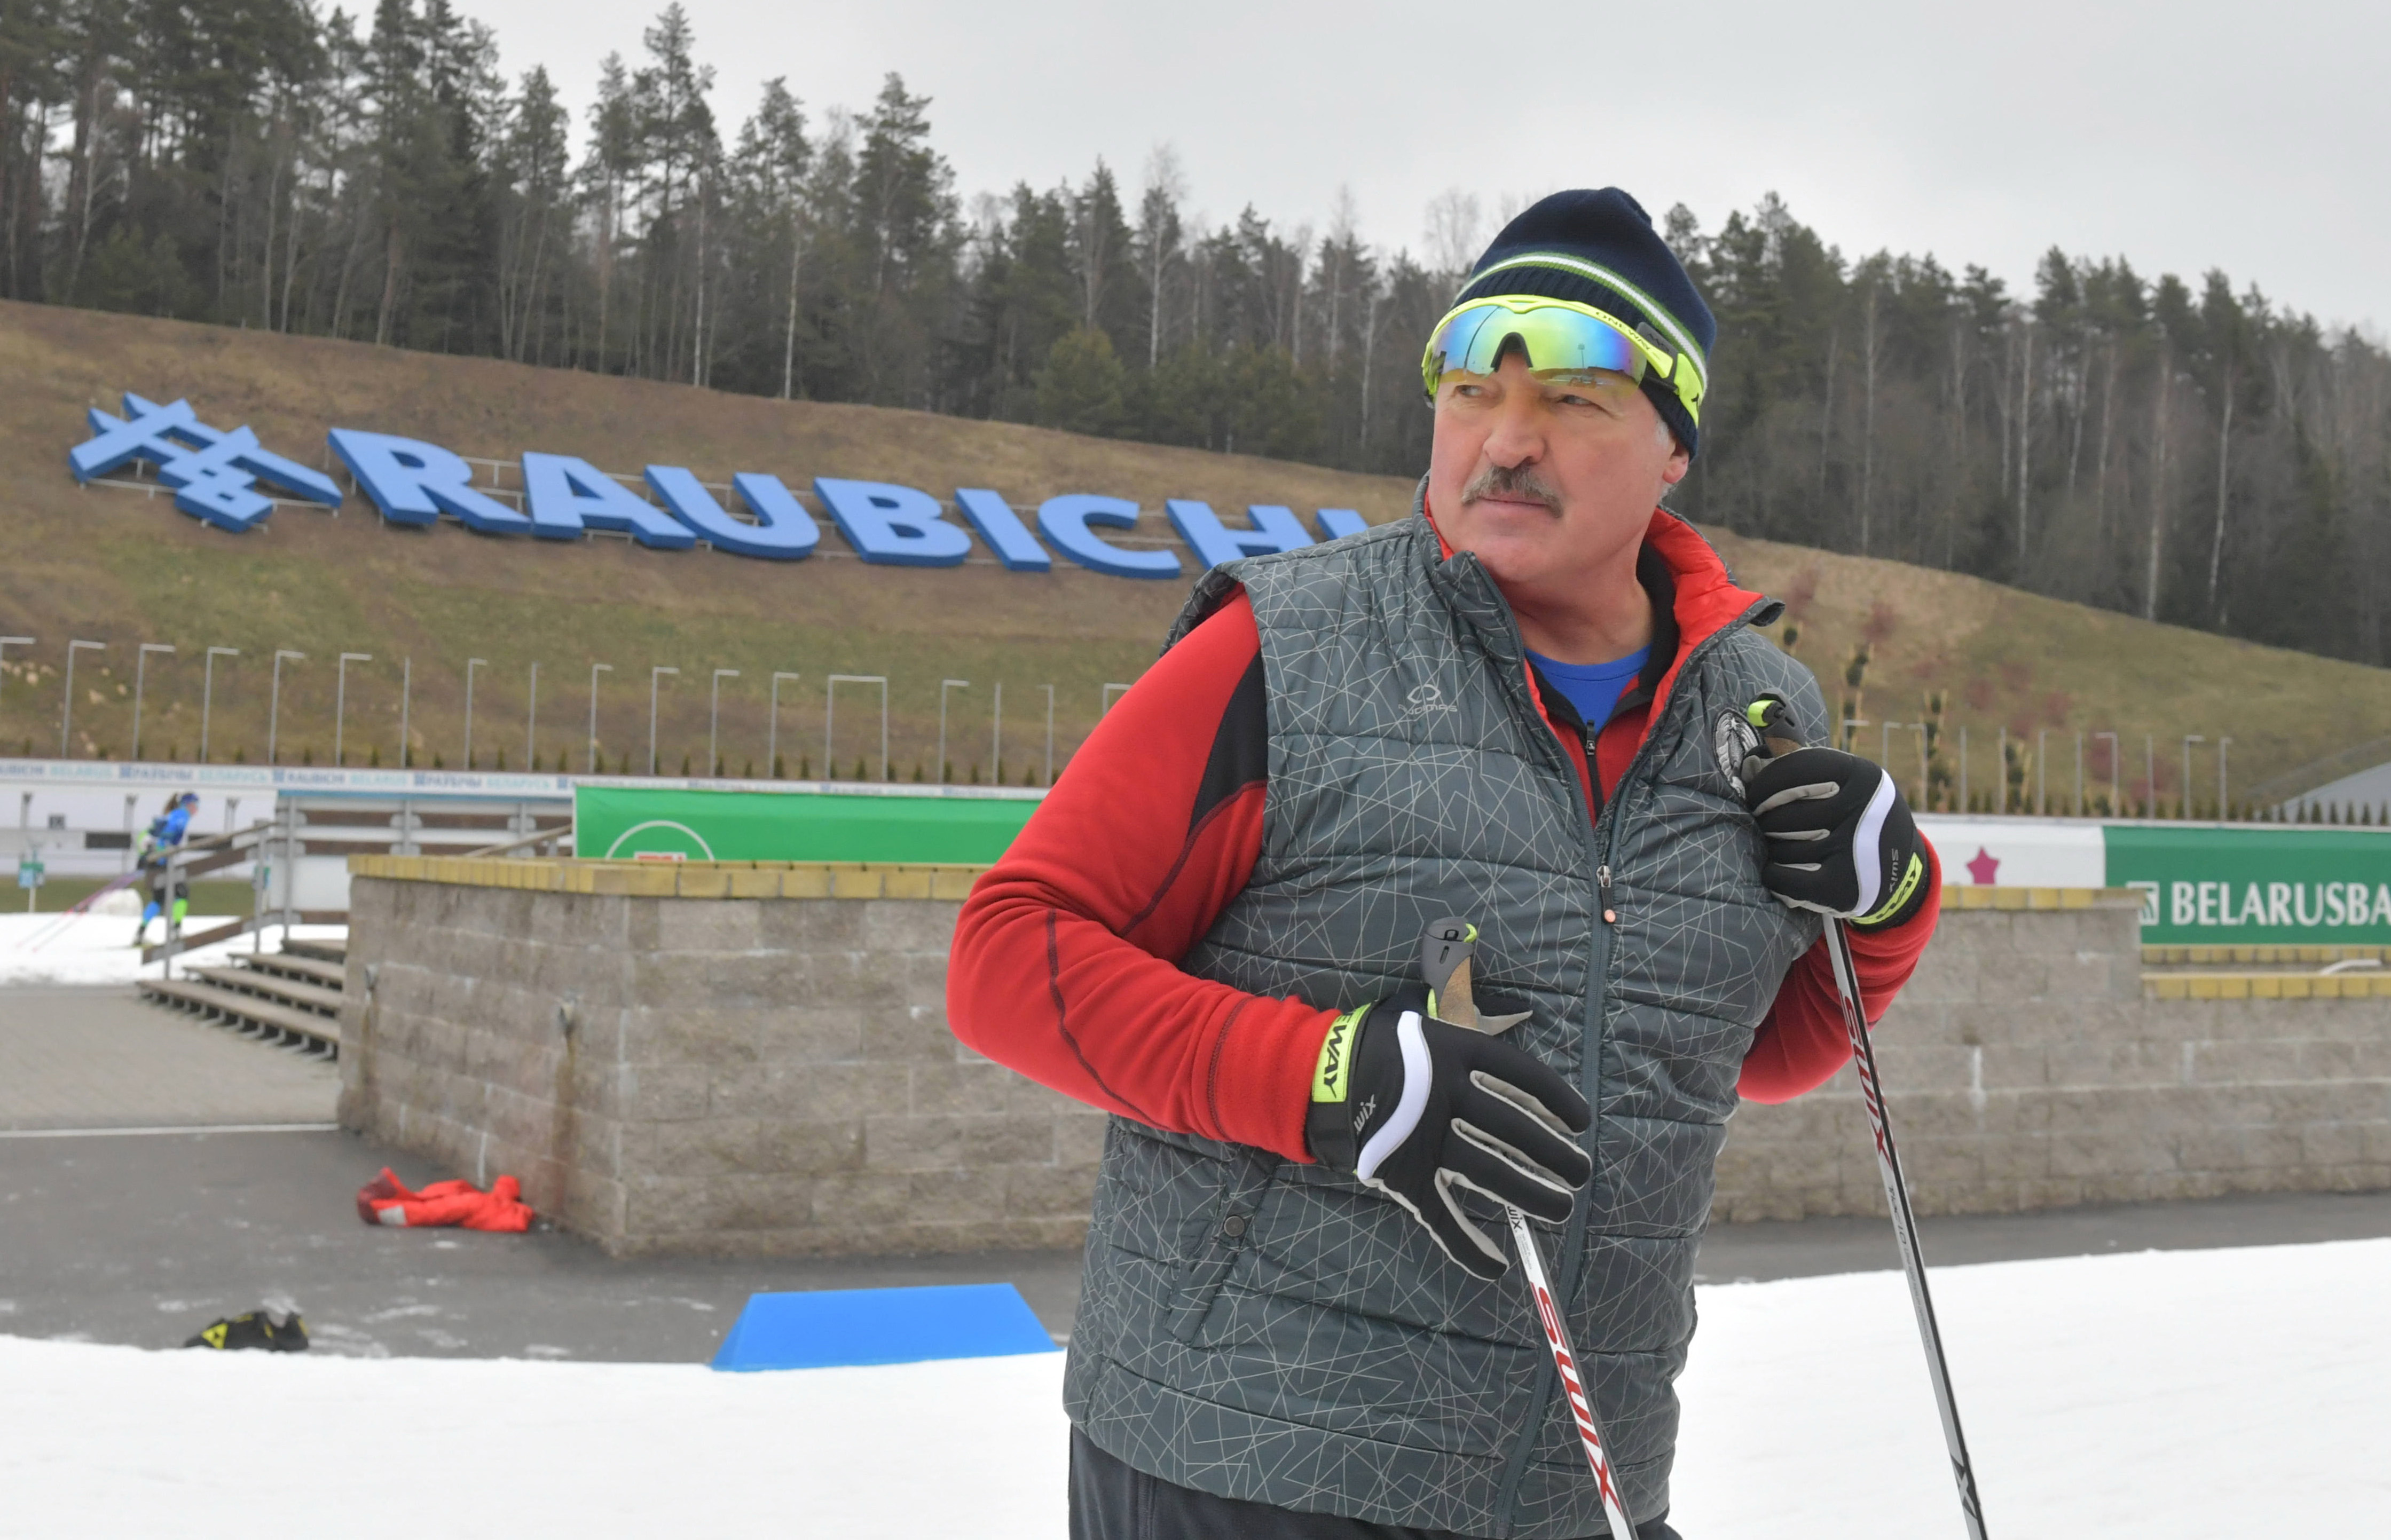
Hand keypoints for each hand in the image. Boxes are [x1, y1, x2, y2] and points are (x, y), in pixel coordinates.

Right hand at [1305, 986, 1591, 1278]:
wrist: (1321, 1079)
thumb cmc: (1386, 1055)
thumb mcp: (1430, 1036)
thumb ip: (1472, 1055)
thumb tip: (1527, 1088)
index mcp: (1455, 1054)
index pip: (1522, 1076)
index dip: (1557, 1100)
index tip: (1581, 1122)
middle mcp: (1443, 1094)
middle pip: (1514, 1129)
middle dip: (1554, 1155)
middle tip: (1581, 1173)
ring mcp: (1423, 1138)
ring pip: (1489, 1172)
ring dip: (1531, 1195)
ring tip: (1561, 1209)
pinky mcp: (1403, 1174)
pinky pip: (1439, 1216)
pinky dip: (1467, 1246)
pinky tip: (1495, 1267)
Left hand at [1743, 746, 1927, 928]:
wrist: (1902, 871)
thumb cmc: (1859, 817)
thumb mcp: (1852, 783)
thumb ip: (1808, 771)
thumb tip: (1750, 768)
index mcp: (1862, 776)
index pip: (1793, 769)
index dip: (1764, 783)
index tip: (1754, 794)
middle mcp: (1861, 810)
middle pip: (1779, 814)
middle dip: (1766, 821)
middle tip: (1767, 825)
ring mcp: (1853, 851)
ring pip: (1779, 846)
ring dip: (1771, 847)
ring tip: (1783, 847)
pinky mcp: (1842, 888)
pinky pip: (1781, 877)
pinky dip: (1773, 874)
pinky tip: (1778, 870)